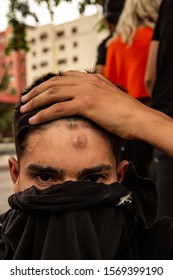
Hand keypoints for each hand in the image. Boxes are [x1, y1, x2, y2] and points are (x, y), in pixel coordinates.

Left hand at [20, 70, 142, 139]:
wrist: (139, 119)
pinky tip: (33, 119)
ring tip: (23, 109)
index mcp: (92, 78)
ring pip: (52, 94)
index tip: (37, 92)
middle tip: (23, 100)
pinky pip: (58, 108)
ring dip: (35, 101)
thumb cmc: (126, 113)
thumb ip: (96, 96)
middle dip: (35, 91)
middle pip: (53, 83)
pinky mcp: (86, 104)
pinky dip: (43, 113)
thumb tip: (84, 103)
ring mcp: (86, 91)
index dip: (46, 84)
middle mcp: (87, 81)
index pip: (63, 77)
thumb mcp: (109, 99)